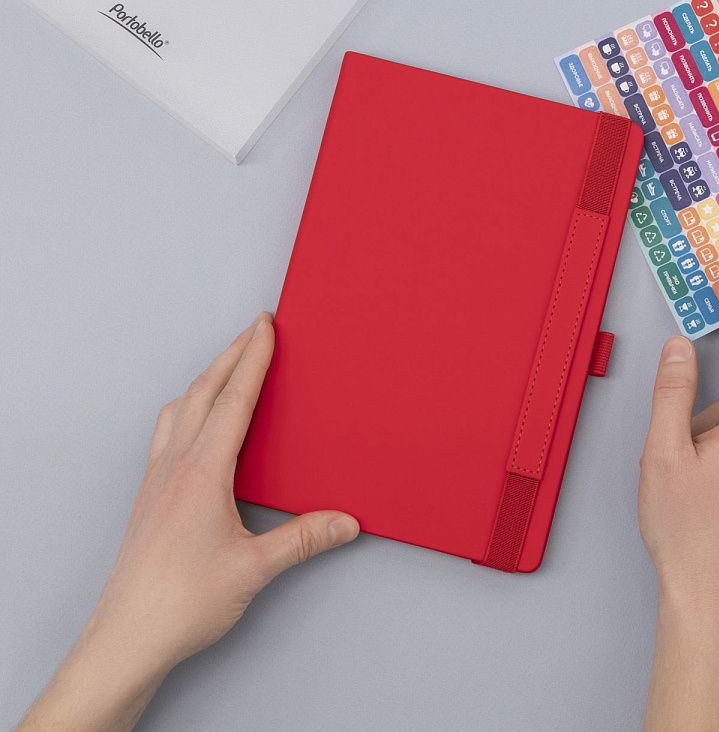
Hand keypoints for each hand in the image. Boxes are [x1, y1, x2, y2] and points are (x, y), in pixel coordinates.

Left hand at [20, 314, 358, 730]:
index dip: (252, 360)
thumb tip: (346, 522)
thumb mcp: (254, 569)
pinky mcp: (150, 493)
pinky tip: (194, 417)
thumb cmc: (181, 603)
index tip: (264, 327)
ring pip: (181, 407)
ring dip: (207, 377)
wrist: (126, 637)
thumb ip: (303, 539)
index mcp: (203, 473)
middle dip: (231, 354)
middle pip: (204, 392)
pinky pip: (167, 430)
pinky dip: (186, 406)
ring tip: (228, 361)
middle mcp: (176, 465)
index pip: (233, 401)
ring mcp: (158, 477)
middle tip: (254, 327)